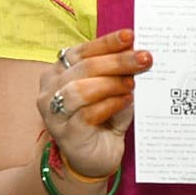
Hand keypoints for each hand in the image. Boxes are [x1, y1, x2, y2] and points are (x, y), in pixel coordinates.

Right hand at [37, 29, 150, 177]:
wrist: (95, 158)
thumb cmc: (104, 117)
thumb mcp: (114, 89)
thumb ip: (120, 72)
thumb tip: (137, 51)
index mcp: (60, 71)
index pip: (83, 50)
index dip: (107, 43)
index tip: (131, 36)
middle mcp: (51, 89)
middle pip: (84, 67)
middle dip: (117, 61)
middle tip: (144, 59)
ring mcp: (54, 112)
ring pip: (80, 89)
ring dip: (111, 84)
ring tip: (132, 85)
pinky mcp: (65, 133)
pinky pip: (86, 114)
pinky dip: (109, 104)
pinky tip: (126, 101)